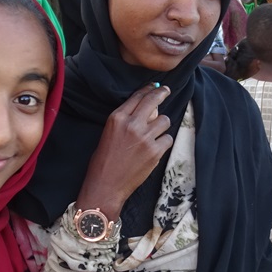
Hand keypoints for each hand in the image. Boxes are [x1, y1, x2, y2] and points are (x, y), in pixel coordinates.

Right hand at [76, 84, 173, 221]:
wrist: (105, 185)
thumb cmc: (103, 161)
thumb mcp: (109, 133)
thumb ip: (126, 120)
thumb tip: (147, 110)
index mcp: (117, 117)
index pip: (137, 96)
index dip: (149, 89)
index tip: (156, 86)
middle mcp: (132, 124)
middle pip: (153, 100)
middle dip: (162, 93)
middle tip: (166, 91)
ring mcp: (145, 138)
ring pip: (164, 120)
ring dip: (162, 125)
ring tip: (155, 133)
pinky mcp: (155, 152)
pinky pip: (168, 139)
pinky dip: (164, 142)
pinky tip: (156, 147)